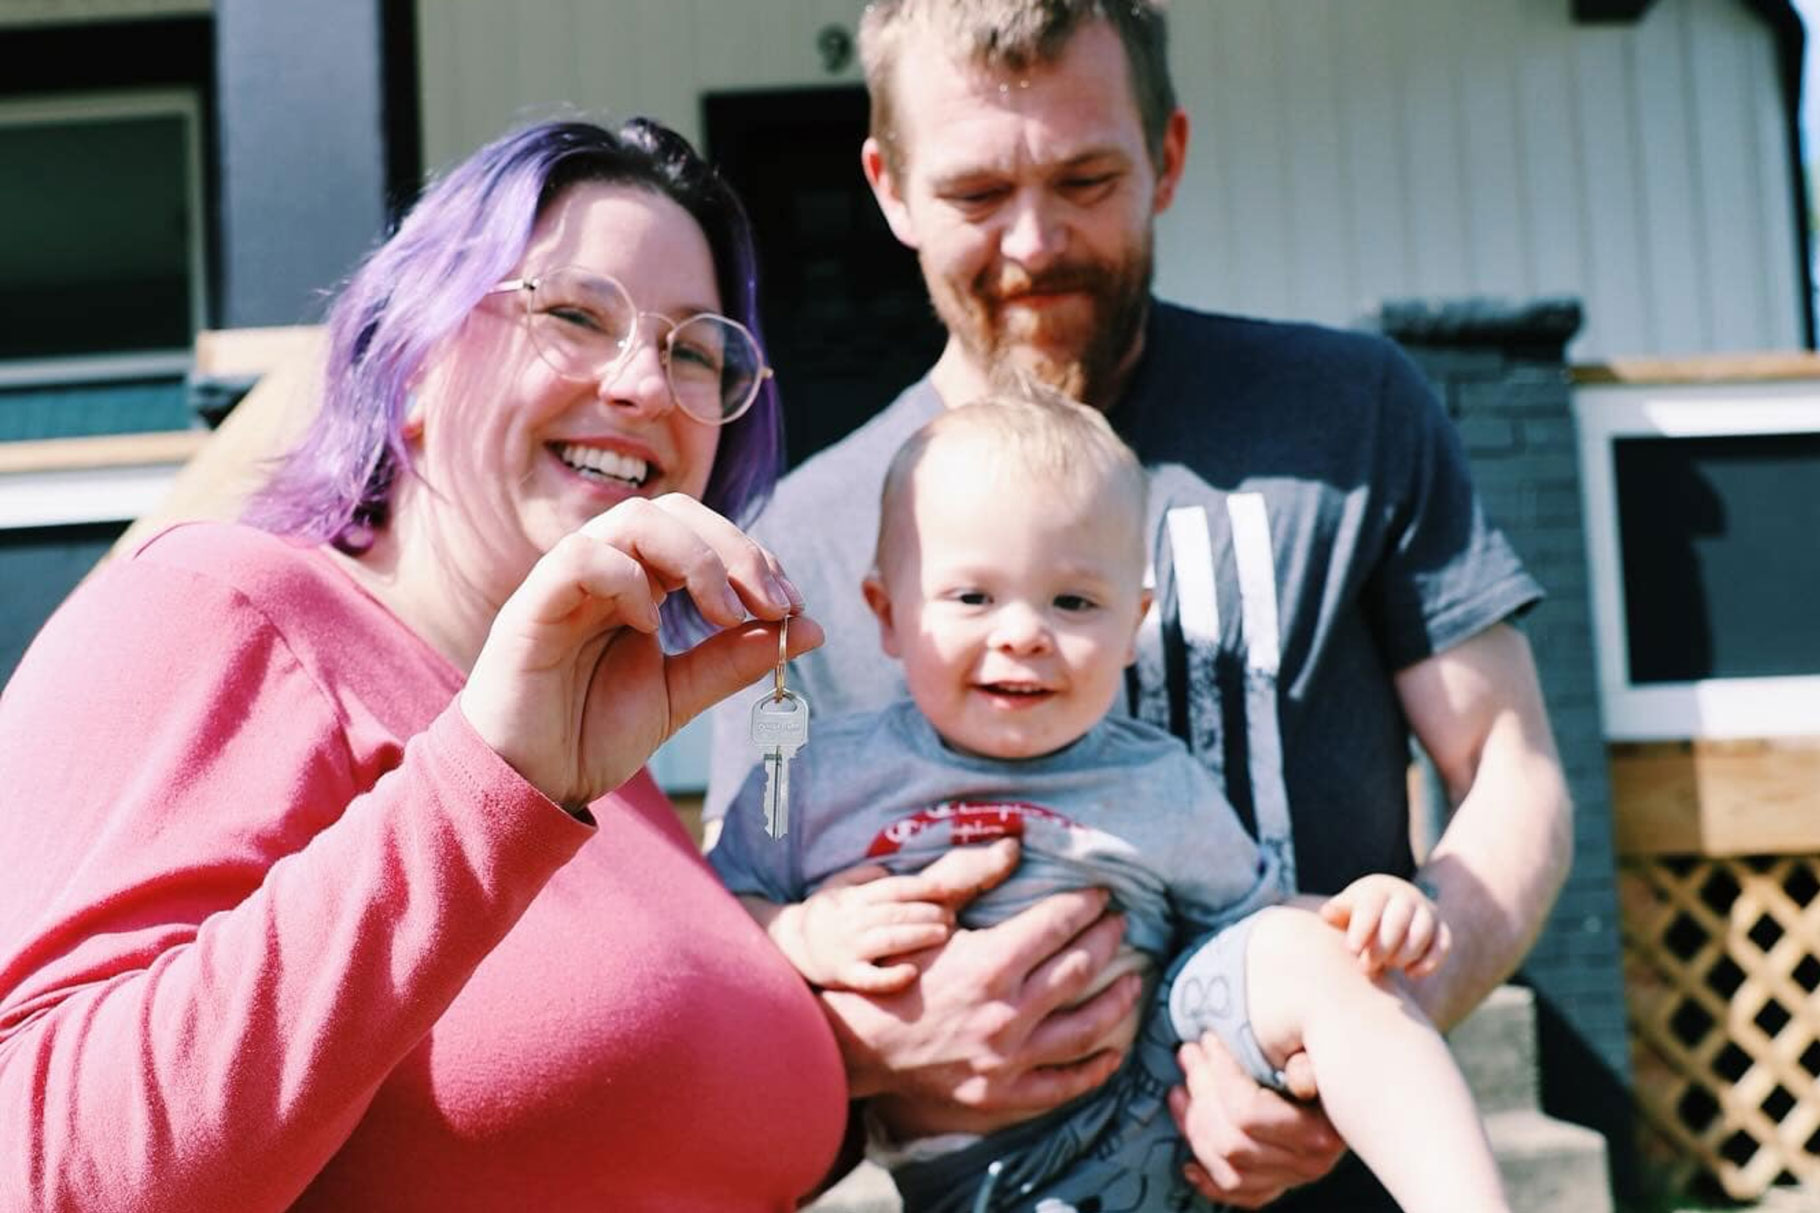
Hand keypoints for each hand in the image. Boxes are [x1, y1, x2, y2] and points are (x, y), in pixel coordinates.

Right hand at [460, 494, 813, 807]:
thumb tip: (811, 629)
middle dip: (736, 549)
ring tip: (725, 611)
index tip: (792, 606)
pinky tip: (651, 624)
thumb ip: (735, 659)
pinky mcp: (531, 606)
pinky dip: (628, 578)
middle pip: (674, 511)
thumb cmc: (591, 734)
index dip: (752, 557)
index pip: (702, 532)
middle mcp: (606, 571)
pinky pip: (581, 558)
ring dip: (695, 557)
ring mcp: (567, 583)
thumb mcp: (680, 695)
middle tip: (773, 603)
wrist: (531, 783)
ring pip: (632, 519)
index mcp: (640, 583)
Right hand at [782, 865, 956, 993]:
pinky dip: (891, 977)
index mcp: (854, 897)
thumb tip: (893, 872)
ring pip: (890, 941)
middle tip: (952, 915)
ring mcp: (850, 949)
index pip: (893, 889)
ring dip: (919, 936)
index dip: (921, 888)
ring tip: (943, 934)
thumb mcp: (839, 884)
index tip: (945, 890)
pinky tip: (911, 972)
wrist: (790, 944)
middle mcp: (853, 921)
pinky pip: (870, 979)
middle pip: (896, 913)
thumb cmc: (825, 912)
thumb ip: (866, 875)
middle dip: (928, 913)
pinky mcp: (846, 975)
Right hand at [819, 839, 1143, 1130]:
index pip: (1057, 924)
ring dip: (1116, 1000)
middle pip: (1079, 968)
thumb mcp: (932, 926)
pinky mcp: (1002, 1092)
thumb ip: (974, 893)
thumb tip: (1014, 852)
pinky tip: (1114, 1052)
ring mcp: (1008, 1057)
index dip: (1085, 905)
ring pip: (1084, 1027)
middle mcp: (1007, 1012)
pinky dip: (1094, 1069)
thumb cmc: (895, 976)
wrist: (862, 1043)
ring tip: (1134, 981)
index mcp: (991, 964)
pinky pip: (1062, 1084)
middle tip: (1120, 925)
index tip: (1101, 895)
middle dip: (1107, 940)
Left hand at [1170, 1033, 1343, 1207]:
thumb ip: (1310, 1065)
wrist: (1364, 1088)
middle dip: (1201, 1092)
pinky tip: (1187, 1162)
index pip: (1247, 1112)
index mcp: (1319, 1132)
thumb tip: (1299, 1079)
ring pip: (1226, 1168)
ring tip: (1179, 1090)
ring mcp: (1290, 1179)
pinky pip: (1237, 1193)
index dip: (1219, 1073)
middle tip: (1187, 1053)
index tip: (1207, 1039)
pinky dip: (1208, 1179)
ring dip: (1195, 1128)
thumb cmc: (1335, 1060)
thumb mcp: (1326, 1053)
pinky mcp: (1277, 1185)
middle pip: (1230, 1140)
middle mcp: (1307, 1164)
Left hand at [1319, 874, 1450, 977]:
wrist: (1387, 908)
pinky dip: (1429, 962)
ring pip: (1422, 933)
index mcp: (1378, 889)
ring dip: (1404, 954)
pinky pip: (1442, 945)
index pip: (1371, 906)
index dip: (1362, 928)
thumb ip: (1337, 912)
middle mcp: (1406, 897)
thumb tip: (1327, 913)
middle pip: (1398, 920)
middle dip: (1382, 946)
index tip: (1352, 950)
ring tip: (1388, 966)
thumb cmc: (1359, 913)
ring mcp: (1426, 913)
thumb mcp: (1345, 909)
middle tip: (1366, 966)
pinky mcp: (1441, 930)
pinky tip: (1411, 974)